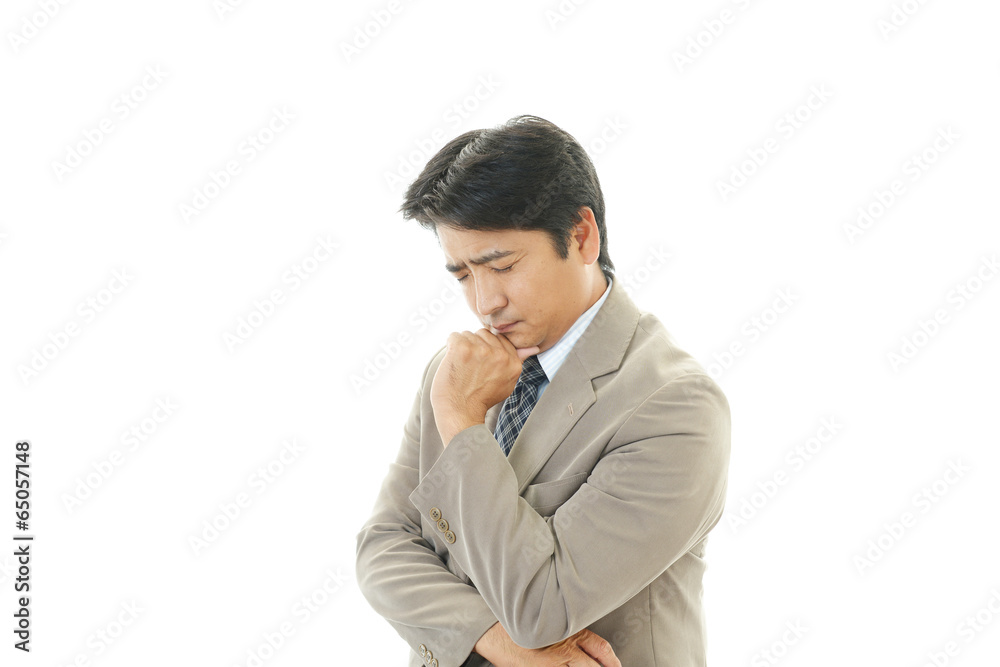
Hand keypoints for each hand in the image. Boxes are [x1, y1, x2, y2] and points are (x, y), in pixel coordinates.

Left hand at [430, 329, 539, 446]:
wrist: (461, 412)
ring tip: (462, 366)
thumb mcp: (507, 383)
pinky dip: (450, 347)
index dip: (487, 349)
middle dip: (476, 346)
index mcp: (513, 362)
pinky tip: (453, 362)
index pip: (500, 339)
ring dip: (462, 347)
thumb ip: (517, 362)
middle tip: (471, 366)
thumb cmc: (481, 398)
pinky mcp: (462, 348)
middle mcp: (500, 355)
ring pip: (468, 334)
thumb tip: (533, 348)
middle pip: (484, 334)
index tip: (480, 364)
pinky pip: (454, 335)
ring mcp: (481, 350)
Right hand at [474, 621, 620, 666]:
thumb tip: (580, 645)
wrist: (492, 629)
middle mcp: (565, 648)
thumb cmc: (518, 622)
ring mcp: (554, 663)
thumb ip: (564, 632)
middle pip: (594, 666)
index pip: (601, 648)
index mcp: (569, 632)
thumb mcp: (546, 621)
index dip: (612, 661)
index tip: (617, 666)